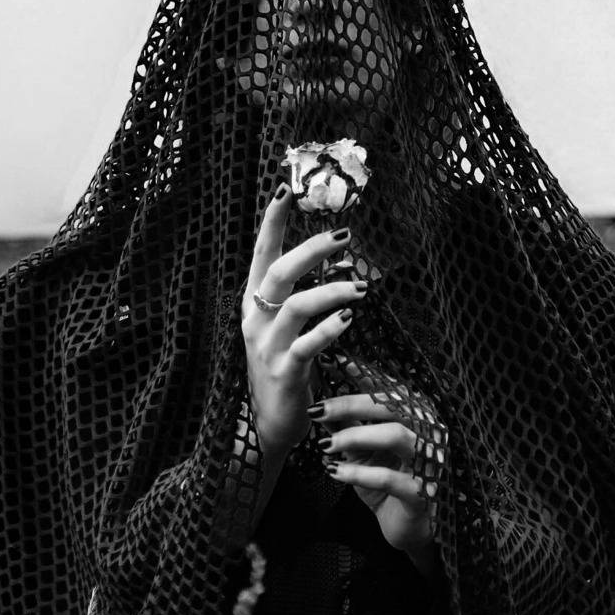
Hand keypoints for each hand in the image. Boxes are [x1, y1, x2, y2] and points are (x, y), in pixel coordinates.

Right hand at [241, 186, 367, 458]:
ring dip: (331, 290)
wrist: (269, 424)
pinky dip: (329, 329)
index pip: (260, 254)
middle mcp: (255, 320)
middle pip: (278, 273)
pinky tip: (349, 318)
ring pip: (296, 306)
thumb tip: (338, 256)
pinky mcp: (284, 372)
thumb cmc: (284, 367)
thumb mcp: (284, 325)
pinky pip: (307, 345)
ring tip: (361, 286)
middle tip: (344, 235)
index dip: (271, 222)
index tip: (285, 191)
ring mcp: (267, 346)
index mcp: (254, 303)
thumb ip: (301, 292)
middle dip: (311, 249)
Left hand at [314, 359, 446, 574]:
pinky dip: (358, 473)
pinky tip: (334, 472)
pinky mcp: (424, 493)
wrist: (409, 528)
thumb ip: (347, 425)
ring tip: (325, 445)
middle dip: (350, 403)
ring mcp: (430, 462)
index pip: (389, 387)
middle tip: (317, 409)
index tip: (331, 361)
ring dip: (355, 436)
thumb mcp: (362, 451)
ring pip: (395, 435)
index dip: (362, 372)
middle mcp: (430, 433)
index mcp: (417, 417)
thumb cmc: (388, 482)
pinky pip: (390, 478)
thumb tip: (319, 398)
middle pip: (392, 405)